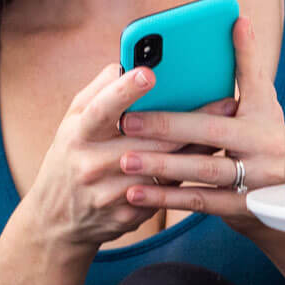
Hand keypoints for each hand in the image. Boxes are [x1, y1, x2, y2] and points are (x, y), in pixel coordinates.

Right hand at [20, 59, 235, 251]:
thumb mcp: (72, 123)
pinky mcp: (126, 215)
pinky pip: (164, 192)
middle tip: (225, 101)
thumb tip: (123, 64)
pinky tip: (211, 160)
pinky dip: (188, 175)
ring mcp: (109, 193)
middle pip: (147, 139)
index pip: (101, 109)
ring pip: (163, 167)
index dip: (124, 92)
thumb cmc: (70, 157)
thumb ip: (98, 93)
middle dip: (189, 119)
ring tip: (227, 129)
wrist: (56, 220)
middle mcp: (90, 164)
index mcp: (77, 134)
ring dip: (197, 148)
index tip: (148, 73)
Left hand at [113, 16, 284, 236]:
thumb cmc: (262, 142)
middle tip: (127, 121)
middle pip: (210, 132)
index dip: (240, 56)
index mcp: (266, 116)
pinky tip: (137, 192)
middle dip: (166, 126)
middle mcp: (266, 147)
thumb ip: (247, 69)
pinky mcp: (243, 209)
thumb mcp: (263, 106)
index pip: (250, 80)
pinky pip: (200, 201)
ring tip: (125, 159)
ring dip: (161, 165)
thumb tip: (237, 20)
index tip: (224, 30)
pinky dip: (167, 197)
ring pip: (202, 170)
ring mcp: (257, 180)